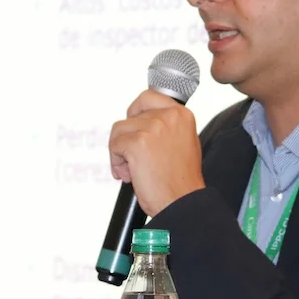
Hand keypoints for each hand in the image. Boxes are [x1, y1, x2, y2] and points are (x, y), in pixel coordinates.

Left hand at [109, 89, 204, 216]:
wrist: (182, 201)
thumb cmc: (182, 180)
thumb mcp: (184, 142)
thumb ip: (167, 127)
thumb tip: (142, 121)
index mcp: (181, 114)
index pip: (148, 97)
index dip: (135, 111)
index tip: (133, 125)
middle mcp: (168, 116)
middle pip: (130, 118)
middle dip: (128, 139)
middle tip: (133, 161)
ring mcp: (152, 128)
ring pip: (119, 131)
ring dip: (120, 152)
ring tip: (132, 171)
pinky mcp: (137, 143)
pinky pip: (114, 145)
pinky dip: (116, 162)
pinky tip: (128, 176)